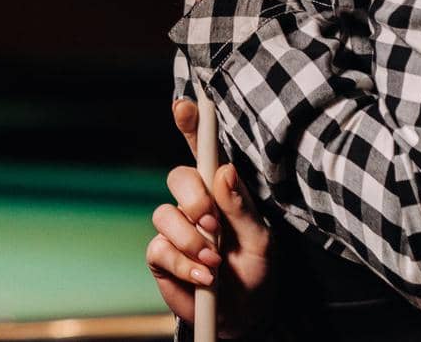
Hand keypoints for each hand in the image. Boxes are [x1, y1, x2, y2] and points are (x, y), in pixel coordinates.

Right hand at [146, 100, 273, 336]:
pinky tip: (205, 277)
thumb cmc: (255, 271)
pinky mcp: (161, 256)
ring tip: (215, 261)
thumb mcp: (261, 240)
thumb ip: (241, 207)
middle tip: (213, 223)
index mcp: (220, 191)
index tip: (185, 104)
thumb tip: (224, 172)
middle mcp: (193, 204)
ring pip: (165, 215)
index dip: (191, 124)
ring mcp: (175, 229)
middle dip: (194, 198)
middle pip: (178, 178)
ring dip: (191, 239)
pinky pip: (160, 249)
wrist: (244, 316)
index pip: (202, 150)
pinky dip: (185, 264)